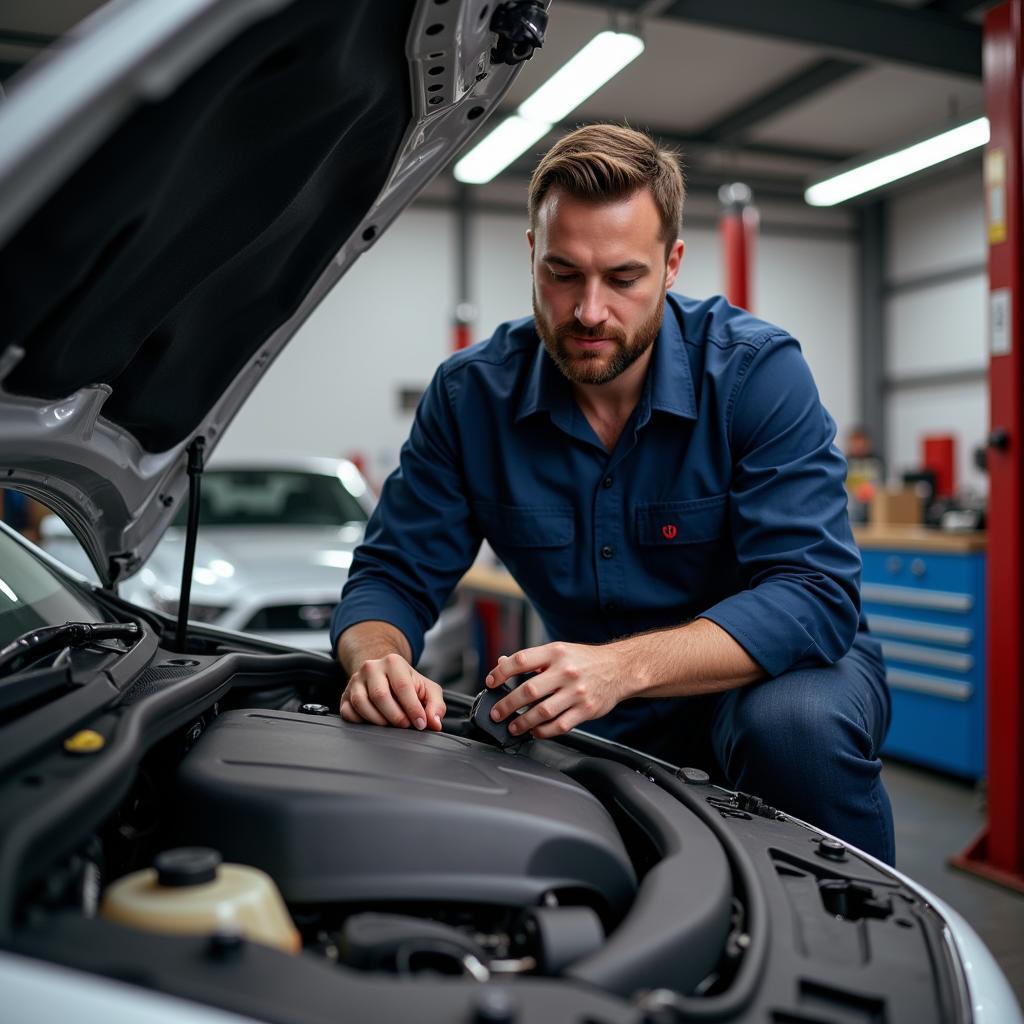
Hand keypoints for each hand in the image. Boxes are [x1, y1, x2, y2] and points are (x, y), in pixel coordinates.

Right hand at [340, 652, 445, 730]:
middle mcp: (371, 668)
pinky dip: (361, 722)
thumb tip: (434, 722)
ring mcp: (355, 681)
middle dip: (396, 716)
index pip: (402, 687)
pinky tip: (374, 723)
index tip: (420, 724)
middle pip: (380, 696)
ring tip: (391, 726)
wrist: (384, 675)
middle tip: (405, 725)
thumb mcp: (427, 690)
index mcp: (393, 662)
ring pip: (361, 704)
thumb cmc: (408, 684)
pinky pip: (348, 712)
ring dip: (379, 721)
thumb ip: (436, 705)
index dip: (413, 709)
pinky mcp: (344, 696)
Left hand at [485, 641, 630, 738]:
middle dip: (507, 705)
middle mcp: (566, 671)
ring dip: (522, 722)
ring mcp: (577, 692)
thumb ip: (532, 660)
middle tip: (496, 713)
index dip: (501, 672)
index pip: (521, 660)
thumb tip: (502, 664)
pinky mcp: (586, 709)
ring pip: (542, 711)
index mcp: (556, 653)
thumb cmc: (585, 660)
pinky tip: (535, 730)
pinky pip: (559, 725)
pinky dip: (543, 731)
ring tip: (512, 726)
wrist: (619, 669)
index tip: (491, 682)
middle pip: (529, 690)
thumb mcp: (558, 651)